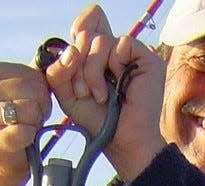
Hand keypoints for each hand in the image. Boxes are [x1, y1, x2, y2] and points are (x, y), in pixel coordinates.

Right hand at [0, 61, 51, 185]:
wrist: (3, 158)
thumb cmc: (19, 119)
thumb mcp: (29, 90)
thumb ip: (48, 70)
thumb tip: (72, 52)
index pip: (33, 75)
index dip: (42, 92)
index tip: (32, 104)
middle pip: (33, 91)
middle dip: (40, 108)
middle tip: (30, 119)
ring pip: (29, 110)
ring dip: (35, 122)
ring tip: (26, 127)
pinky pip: (22, 132)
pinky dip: (29, 136)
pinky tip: (23, 139)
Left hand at [45, 4, 166, 182]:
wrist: (121, 142)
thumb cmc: (98, 121)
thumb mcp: (68, 96)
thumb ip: (58, 72)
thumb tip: (71, 49)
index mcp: (96, 55)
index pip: (83, 25)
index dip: (75, 42)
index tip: (71, 68)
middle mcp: (113, 51)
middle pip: (87, 34)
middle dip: (78, 66)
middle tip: (83, 93)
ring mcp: (130, 54)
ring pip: (101, 40)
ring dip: (93, 71)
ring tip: (100, 96)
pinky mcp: (146, 58)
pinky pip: (122, 43)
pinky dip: (114, 65)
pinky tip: (119, 86)